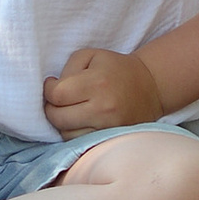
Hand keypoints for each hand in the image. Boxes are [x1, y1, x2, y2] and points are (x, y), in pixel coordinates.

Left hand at [43, 44, 163, 134]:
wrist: (150, 87)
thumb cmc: (115, 68)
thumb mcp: (91, 56)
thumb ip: (67, 69)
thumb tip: (53, 88)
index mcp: (97, 83)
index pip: (57, 95)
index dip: (48, 90)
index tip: (53, 85)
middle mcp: (103, 109)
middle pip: (58, 118)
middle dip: (51, 108)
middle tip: (58, 100)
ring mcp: (108, 128)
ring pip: (67, 135)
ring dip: (62, 124)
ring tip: (70, 111)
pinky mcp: (111, 139)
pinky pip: (81, 143)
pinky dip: (75, 133)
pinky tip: (79, 122)